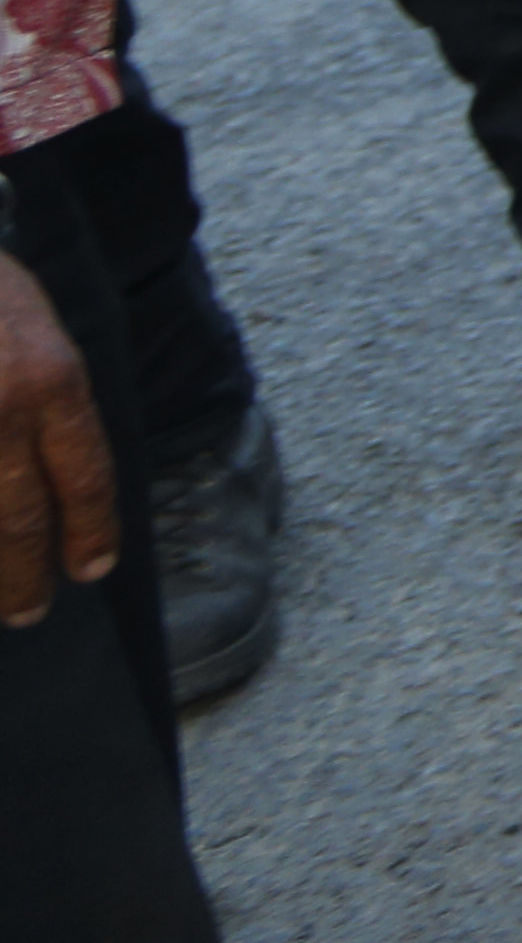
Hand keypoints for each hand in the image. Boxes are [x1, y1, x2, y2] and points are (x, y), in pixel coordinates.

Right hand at [0, 248, 115, 627]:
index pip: (85, 477)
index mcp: (52, 380)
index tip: (91, 571)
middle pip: (20, 519)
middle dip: (26, 575)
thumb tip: (62, 483)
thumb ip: (51, 403)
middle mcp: (1, 410)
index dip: (90, 533)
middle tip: (29, 610)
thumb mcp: (39, 331)